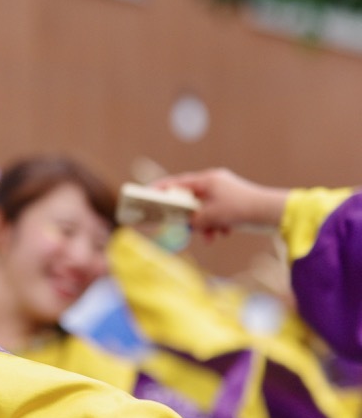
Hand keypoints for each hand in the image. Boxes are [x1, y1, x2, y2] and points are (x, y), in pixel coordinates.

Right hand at [152, 168, 288, 237]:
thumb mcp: (210, 216)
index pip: (177, 182)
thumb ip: (193, 219)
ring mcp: (225, 191)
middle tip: (181, 227)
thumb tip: (187, 224)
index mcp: (207, 180)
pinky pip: (217, 213)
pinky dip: (216, 224)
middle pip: (190, 199)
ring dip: (204, 225)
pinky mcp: (234, 202)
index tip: (146, 195)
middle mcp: (215, 182)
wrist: (272, 213)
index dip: (160, 189)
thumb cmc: (240, 209)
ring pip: (204, 209)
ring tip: (210, 237)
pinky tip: (224, 233)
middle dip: (188, 216)